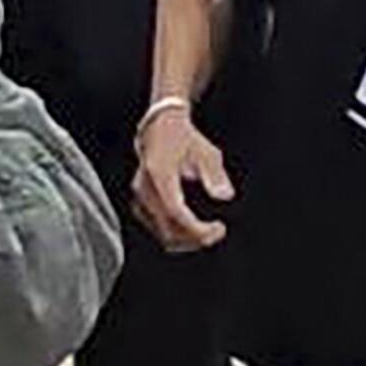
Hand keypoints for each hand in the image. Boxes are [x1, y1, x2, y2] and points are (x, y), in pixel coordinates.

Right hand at [131, 108, 234, 253]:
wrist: (160, 126)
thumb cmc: (184, 138)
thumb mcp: (206, 152)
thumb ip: (215, 175)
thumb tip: (225, 195)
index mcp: (160, 174)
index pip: (176, 212)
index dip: (198, 228)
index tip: (219, 228)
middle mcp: (145, 187)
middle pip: (167, 228)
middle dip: (195, 238)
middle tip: (218, 232)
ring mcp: (140, 195)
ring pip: (161, 232)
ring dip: (186, 239)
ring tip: (208, 233)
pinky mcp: (140, 201)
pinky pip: (156, 227)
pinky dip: (175, 233)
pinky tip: (191, 230)